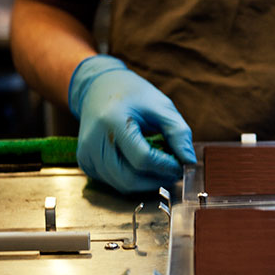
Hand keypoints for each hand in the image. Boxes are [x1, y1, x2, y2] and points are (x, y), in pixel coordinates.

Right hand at [69, 54, 194, 193]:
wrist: (97, 88)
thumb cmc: (133, 95)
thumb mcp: (161, 106)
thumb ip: (178, 133)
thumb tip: (189, 162)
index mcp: (112, 121)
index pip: (142, 158)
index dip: (165, 167)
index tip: (180, 165)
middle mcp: (94, 141)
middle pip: (130, 178)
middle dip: (157, 180)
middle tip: (173, 172)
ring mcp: (86, 154)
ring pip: (122, 185)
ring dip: (146, 183)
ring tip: (159, 167)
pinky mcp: (85, 163)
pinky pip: (113, 182)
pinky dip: (132, 179)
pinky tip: (141, 165)